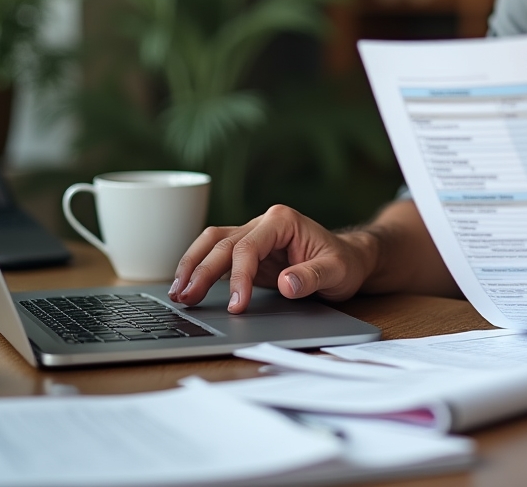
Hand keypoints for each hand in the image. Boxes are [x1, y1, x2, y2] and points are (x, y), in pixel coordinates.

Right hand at [168, 205, 379, 312]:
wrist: (348, 259)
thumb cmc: (344, 262)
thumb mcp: (337, 272)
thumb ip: (312, 277)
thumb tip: (286, 285)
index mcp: (283, 221)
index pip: (249, 247)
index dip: (239, 276)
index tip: (236, 306)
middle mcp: (263, 224)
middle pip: (223, 243)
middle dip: (202, 270)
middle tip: (187, 298)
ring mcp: (253, 236)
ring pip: (213, 243)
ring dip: (193, 265)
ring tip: (178, 292)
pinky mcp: (248, 253)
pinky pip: (218, 256)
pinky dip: (200, 269)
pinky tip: (188, 287)